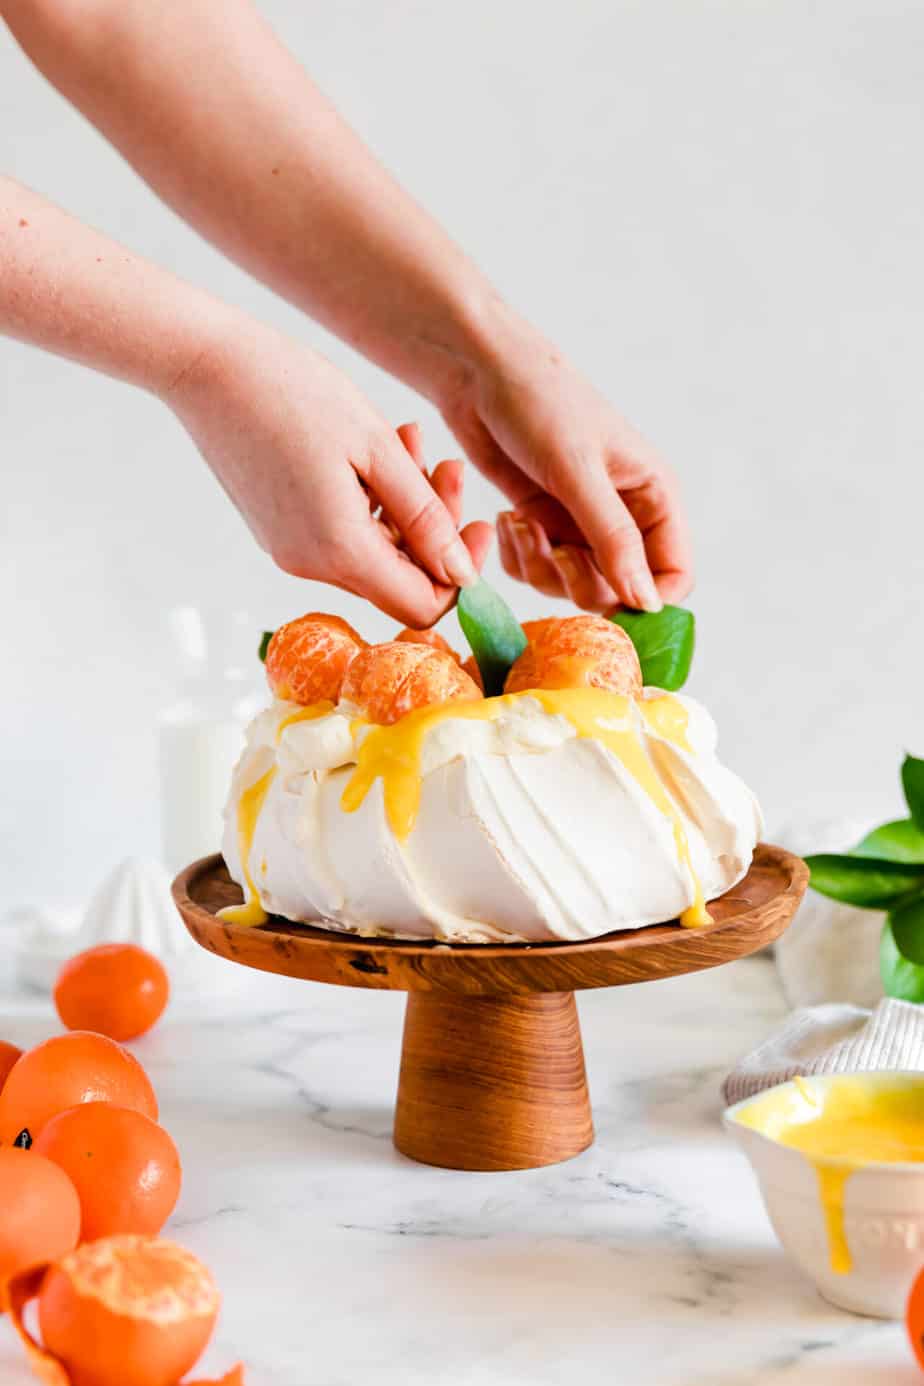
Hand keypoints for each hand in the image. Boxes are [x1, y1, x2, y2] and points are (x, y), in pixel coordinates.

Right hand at [164, 321, 491, 624]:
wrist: (205, 366)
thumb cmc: (291, 391)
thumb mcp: (377, 449)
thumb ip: (425, 517)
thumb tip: (463, 573)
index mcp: (339, 551)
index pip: (422, 604)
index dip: (462, 574)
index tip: (479, 523)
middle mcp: (309, 565)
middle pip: (400, 579)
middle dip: (435, 529)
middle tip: (445, 466)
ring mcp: (289, 550)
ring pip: (373, 554)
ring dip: (404, 508)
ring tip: (409, 442)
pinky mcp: (277, 530)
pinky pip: (341, 535)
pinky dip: (370, 503)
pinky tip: (374, 451)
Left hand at [440, 310, 692, 612]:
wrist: (477, 372)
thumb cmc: (539, 402)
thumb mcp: (578, 470)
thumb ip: (613, 538)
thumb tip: (647, 603)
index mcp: (654, 496)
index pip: (675, 575)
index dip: (649, 601)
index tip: (611, 603)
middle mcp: (624, 517)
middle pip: (620, 592)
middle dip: (582, 582)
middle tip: (554, 548)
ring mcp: (581, 525)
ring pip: (573, 589)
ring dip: (542, 568)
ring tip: (520, 524)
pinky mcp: (543, 527)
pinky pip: (536, 573)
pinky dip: (518, 558)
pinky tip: (506, 520)